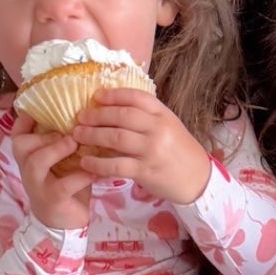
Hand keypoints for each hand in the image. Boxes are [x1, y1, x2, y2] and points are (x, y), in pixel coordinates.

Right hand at [8, 113, 92, 230]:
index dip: (25, 118)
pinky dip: (81, 176)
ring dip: (56, 150)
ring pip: (36, 161)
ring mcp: (37, 185)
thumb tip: (85, 113)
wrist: (64, 224)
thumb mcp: (63, 161)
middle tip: (69, 133)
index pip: (17, 132)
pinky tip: (95, 172)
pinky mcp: (52, 200)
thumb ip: (65, 140)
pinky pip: (63, 184)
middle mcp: (27, 169)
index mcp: (28, 156)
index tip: (42, 109)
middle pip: (21, 143)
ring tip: (76, 145)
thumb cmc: (65, 185)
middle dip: (44, 134)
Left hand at [71, 90, 212, 205]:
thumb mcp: (169, 126)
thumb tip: (114, 107)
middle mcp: (158, 129)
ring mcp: (152, 150)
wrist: (198, 179)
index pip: (135, 97)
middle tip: (80, 116)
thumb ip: (147, 117)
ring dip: (92, 135)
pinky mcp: (146, 171)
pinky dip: (97, 163)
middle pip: (121, 116)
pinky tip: (85, 162)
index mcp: (163, 114)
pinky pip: (116, 165)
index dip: (113, 95)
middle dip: (97, 115)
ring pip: (116, 138)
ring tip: (77, 135)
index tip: (96, 96)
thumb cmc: (179, 151)